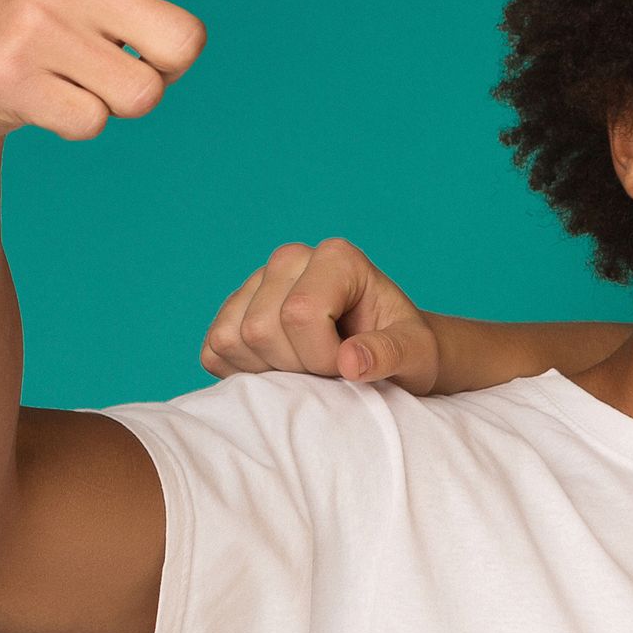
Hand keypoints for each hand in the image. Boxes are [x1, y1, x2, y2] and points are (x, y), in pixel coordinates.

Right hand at [0, 0, 242, 141]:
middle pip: (185, 46)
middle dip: (166, 65)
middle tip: (117, 49)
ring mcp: (32, 24)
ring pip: (143, 95)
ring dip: (120, 97)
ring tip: (77, 70)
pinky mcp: (9, 78)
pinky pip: (94, 124)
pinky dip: (79, 120)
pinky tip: (47, 91)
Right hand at [202, 238, 443, 390]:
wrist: (389, 353)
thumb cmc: (407, 351)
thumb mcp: (418, 355)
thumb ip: (390, 353)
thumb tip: (350, 361)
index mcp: (336, 258)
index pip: (300, 313)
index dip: (322, 356)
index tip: (350, 365)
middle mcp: (289, 260)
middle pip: (260, 329)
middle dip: (296, 367)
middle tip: (329, 370)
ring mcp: (256, 283)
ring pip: (230, 340)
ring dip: (269, 372)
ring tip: (307, 369)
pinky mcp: (234, 312)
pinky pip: (214, 350)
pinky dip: (243, 374)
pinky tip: (282, 370)